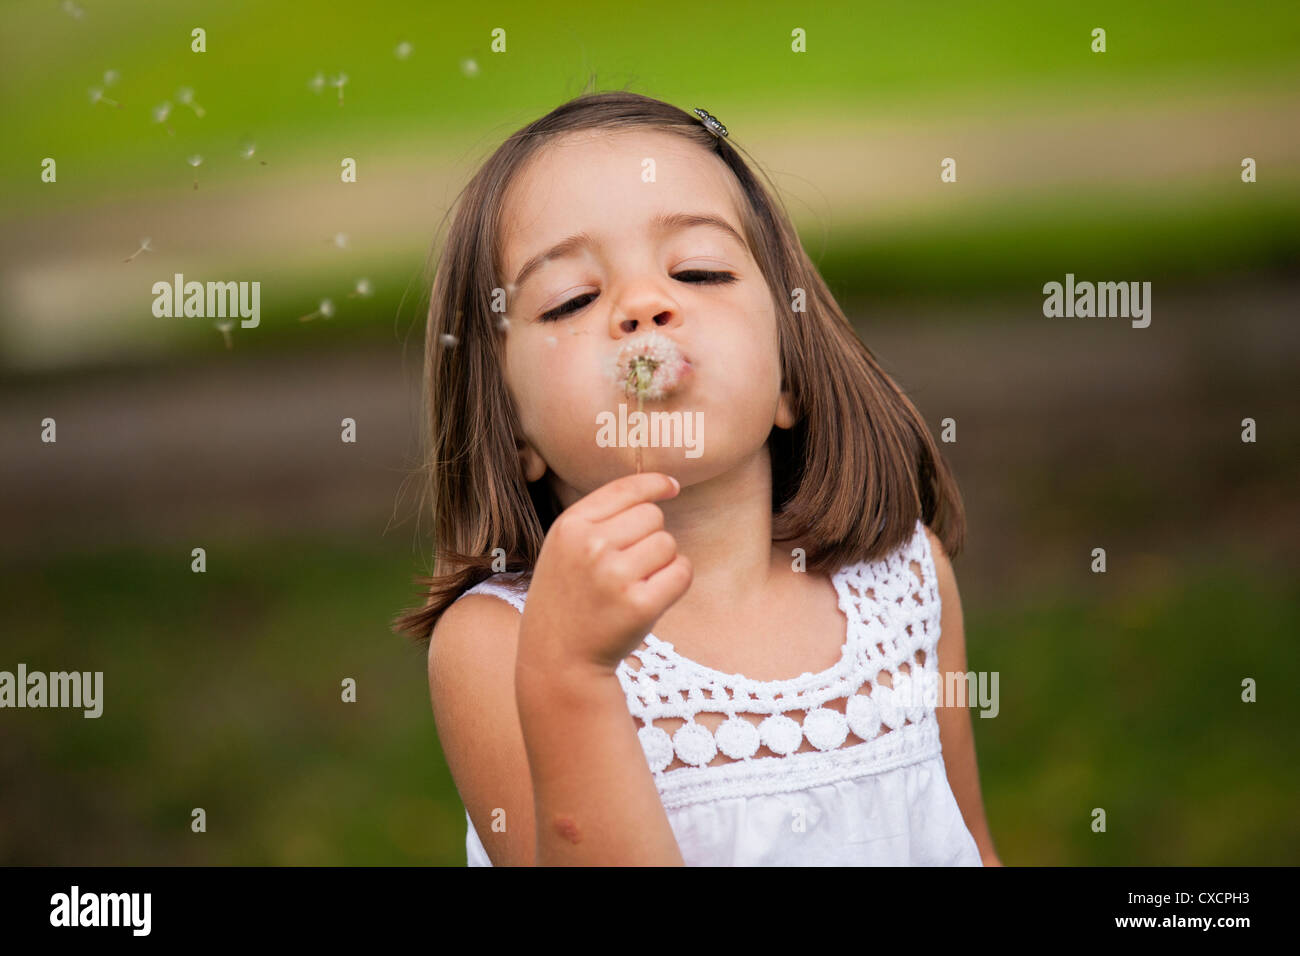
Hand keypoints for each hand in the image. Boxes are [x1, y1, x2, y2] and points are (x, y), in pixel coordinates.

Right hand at [519, 472, 691, 675]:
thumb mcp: (564, 547)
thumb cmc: (568, 598)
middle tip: (627, 567)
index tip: (671, 487)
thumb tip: (666, 484)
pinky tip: (652, 596)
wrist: (558, 660)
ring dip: (661, 562)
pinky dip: (675, 581)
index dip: (655, 484)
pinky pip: (682, 572)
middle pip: (653, 516)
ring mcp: (615, 576)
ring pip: (668, 544)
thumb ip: (601, 515)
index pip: (626, 488)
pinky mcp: (640, 605)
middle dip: (650, 536)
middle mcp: (590, 546)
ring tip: (634, 584)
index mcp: (570, 526)